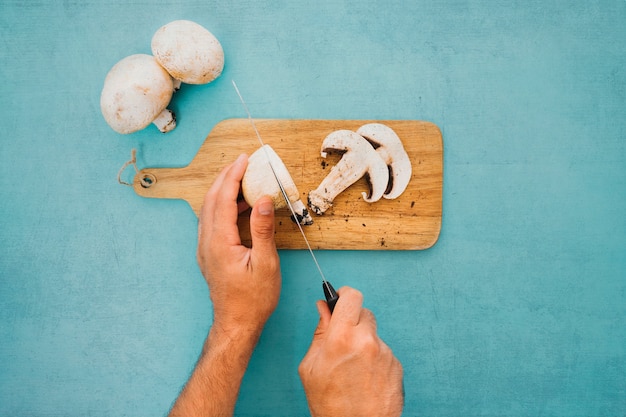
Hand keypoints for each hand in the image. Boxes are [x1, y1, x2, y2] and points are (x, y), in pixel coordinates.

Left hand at [197, 154, 280, 332]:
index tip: (244, 160)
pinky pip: (211, 221)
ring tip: (241, 179)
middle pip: (211, 199)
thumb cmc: (253, 299)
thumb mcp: (265, 264)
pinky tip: (240, 206)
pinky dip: (223, 206)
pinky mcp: (209, 254)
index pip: (224, 199)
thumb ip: (263, 230)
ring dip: (222, 190)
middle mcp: (207, 242)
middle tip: (241, 162)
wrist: (236, 324)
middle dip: (225, 177)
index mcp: (220, 242)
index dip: (233, 176)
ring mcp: (205, 248)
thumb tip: (263, 200)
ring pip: (209, 209)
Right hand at [298, 287, 403, 416]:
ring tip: (353, 369)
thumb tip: (324, 307)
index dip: (344, 295)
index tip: (340, 298)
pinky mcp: (396, 366)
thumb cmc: (329, 404)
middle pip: (364, 313)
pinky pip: (383, 352)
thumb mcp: (311, 367)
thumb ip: (320, 332)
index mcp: (342, 338)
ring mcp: (385, 353)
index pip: (352, 296)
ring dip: (364, 343)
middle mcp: (367, 341)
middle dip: (353, 322)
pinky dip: (375, 359)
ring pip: (373, 334)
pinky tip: (365, 378)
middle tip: (343, 340)